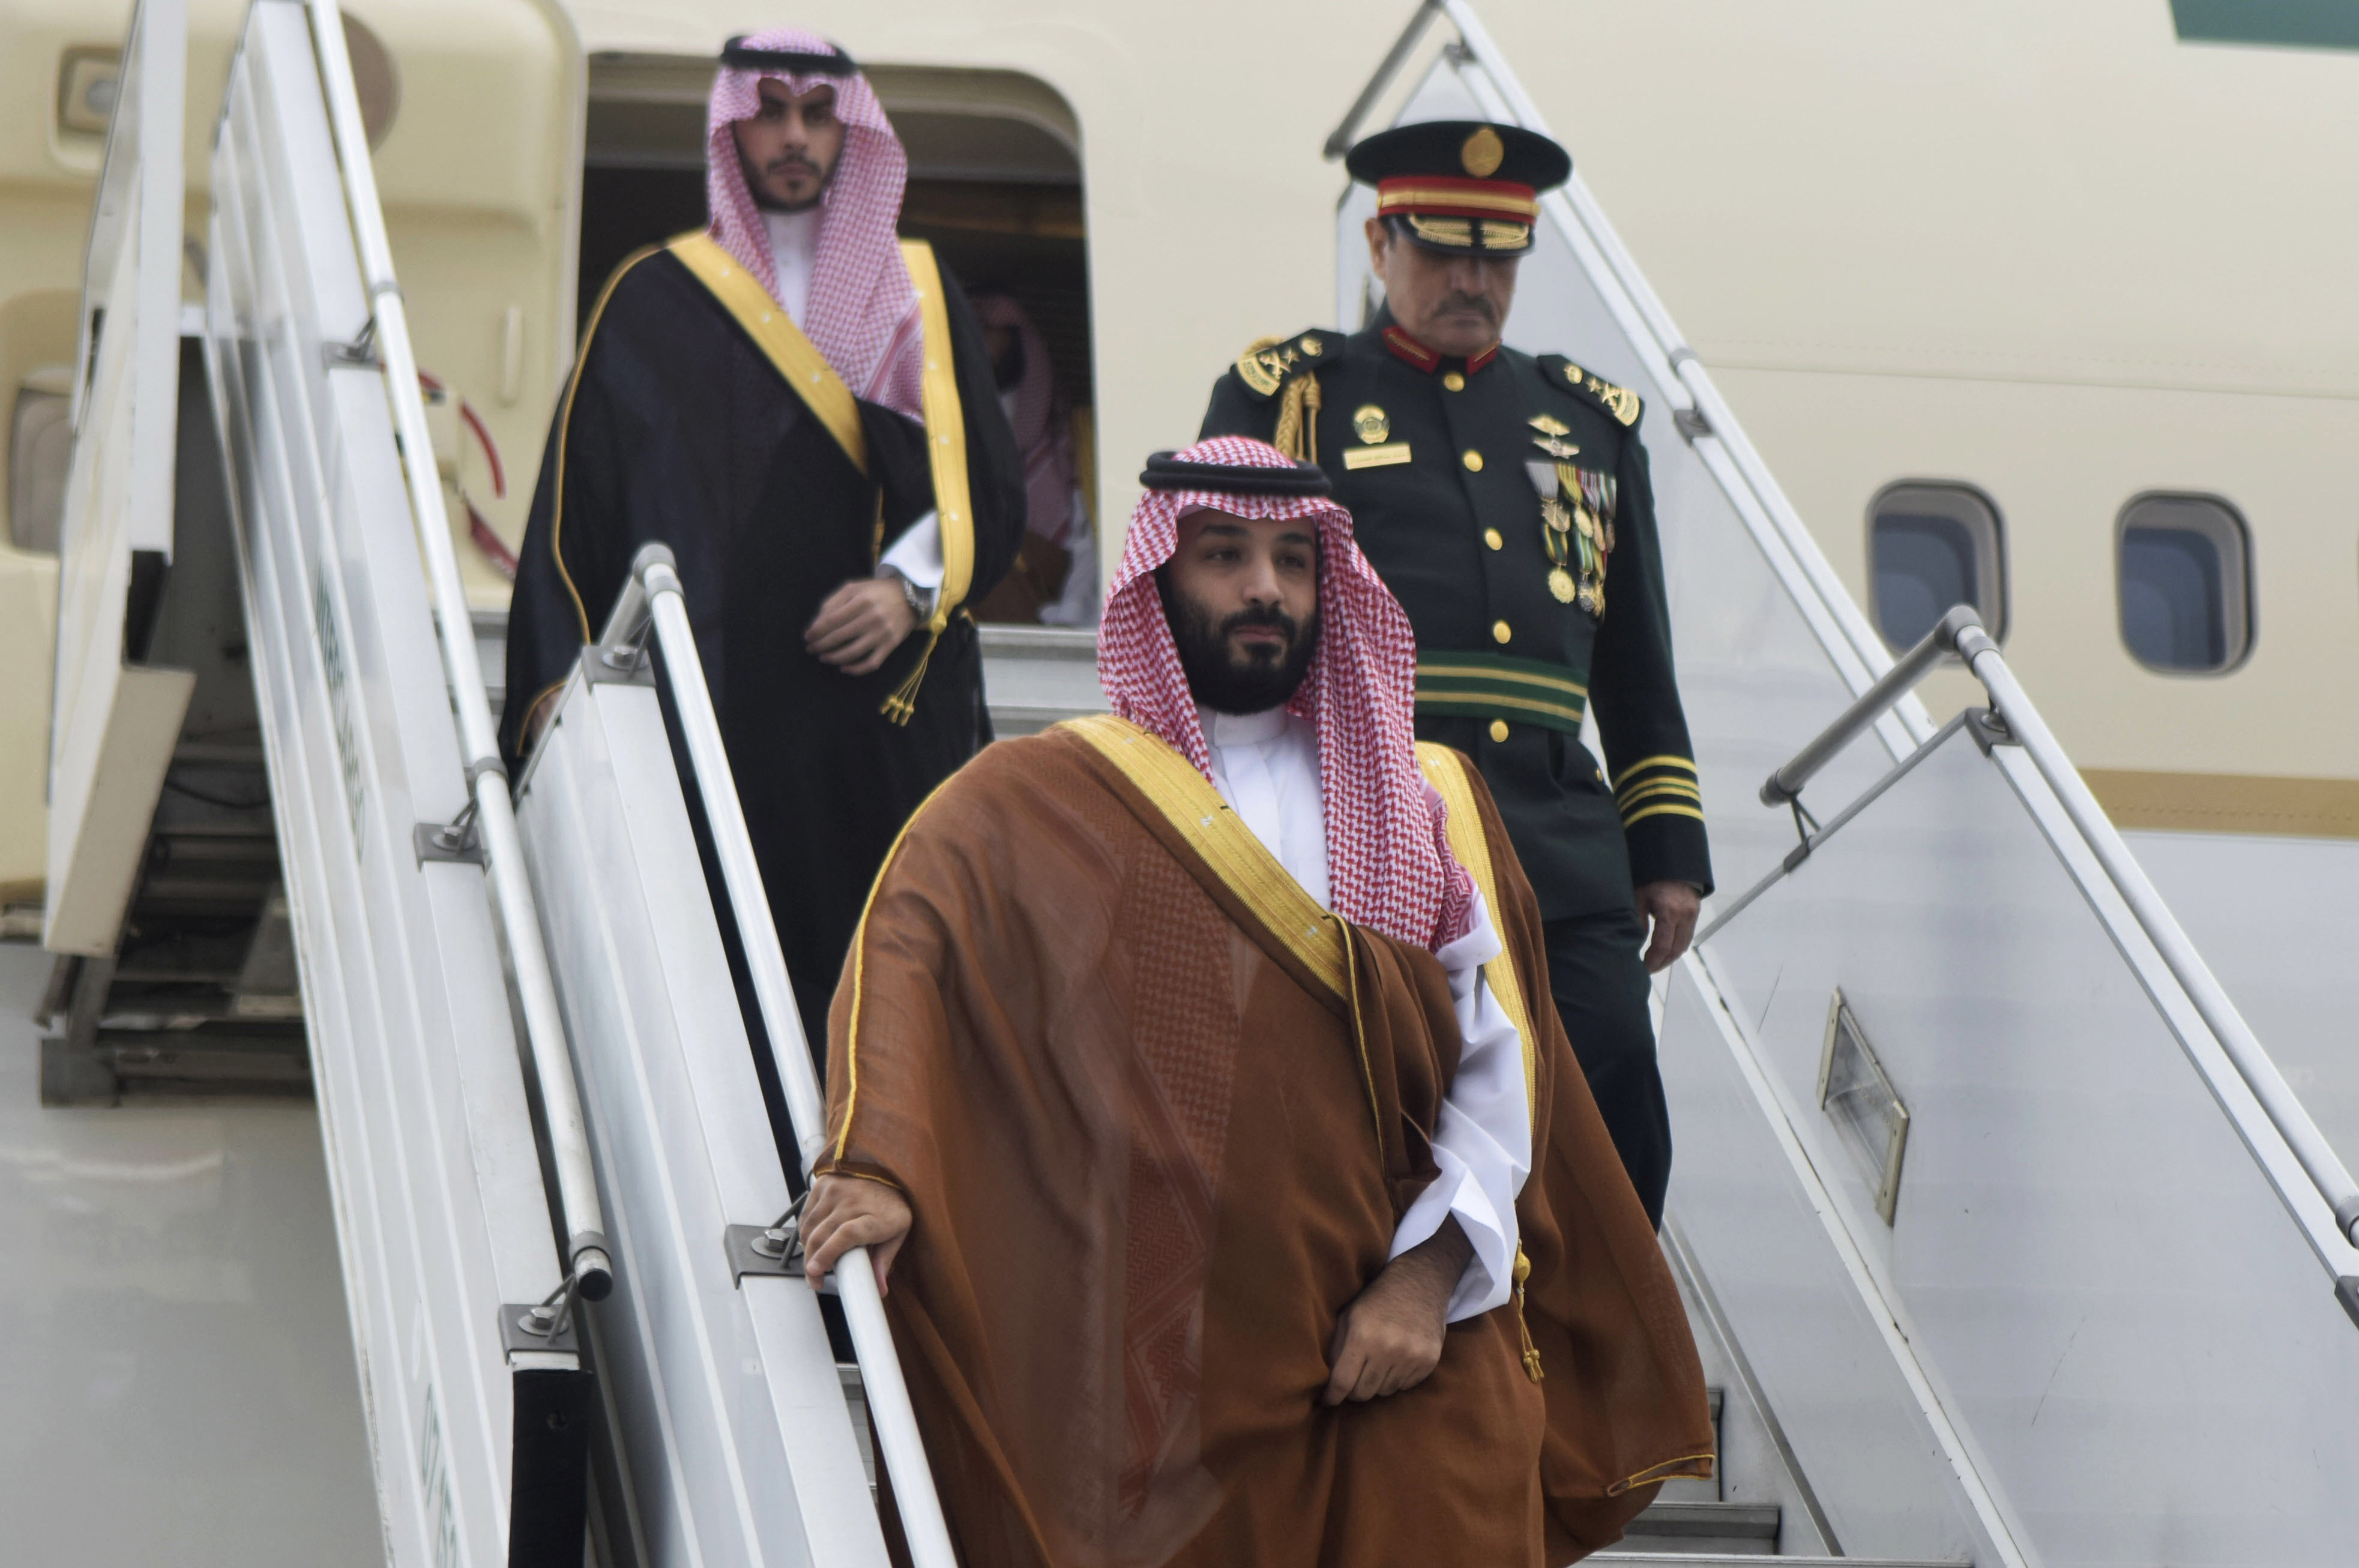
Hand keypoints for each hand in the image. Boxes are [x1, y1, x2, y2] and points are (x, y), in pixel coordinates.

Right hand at [801, 1173, 912, 1295]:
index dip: (828, 1254)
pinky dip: (806, 1231)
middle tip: (815, 1280)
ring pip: (809, 1227)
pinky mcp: (823, 1185)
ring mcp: (835, 1191)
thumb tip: (880, 1290)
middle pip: (821, 1236)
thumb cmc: (893, 1203)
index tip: (816, 1271)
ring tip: (814, 1262)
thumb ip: (885, 1261)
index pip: (846, 1236)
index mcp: (875, 1217)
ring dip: (807, 1249)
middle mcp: (853, 1202)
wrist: (887, 1169)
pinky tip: (813, 1240)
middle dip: (812, 1264)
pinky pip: (806, 1215)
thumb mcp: (898, 1232)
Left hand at [805, 576, 918, 675]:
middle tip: (810, 648)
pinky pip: (871, 663)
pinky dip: (856, 669)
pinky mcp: (891, 645)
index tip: (807, 636)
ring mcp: (882, 633)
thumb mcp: (854, 587)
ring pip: (852, 652)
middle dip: (820, 645)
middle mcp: (871, 617)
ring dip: (833, 658)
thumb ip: (834, 601)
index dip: (816, 631)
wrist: (910, 596)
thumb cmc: (876, 592)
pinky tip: (843, 669)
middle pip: (838, 637)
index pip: (831, 620)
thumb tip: (817, 623)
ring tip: (823, 658)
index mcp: (860, 600)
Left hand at [1323, 1220, 1469, 1404]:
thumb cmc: (1377, 1299)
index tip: (1326, 1400)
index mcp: (1363, 1336)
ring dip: (1376, 1383)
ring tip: (1377, 1362)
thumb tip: (1327, 1382)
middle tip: (1353, 1379)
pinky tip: (1396, 1359)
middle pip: (1363, 1393)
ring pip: (1384, 1392)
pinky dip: (1396, 1379)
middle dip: (1353, 1390)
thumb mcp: (1348, 1315)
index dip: (1332, 1396)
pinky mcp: (1429, 1361)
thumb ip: (1336, 1349)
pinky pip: (1405, 1386)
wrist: (1420, 1282)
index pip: (1343, 1382)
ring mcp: (1412, 1356)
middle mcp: (1389, 1348)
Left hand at [1634, 879, 1700, 972]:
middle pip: (1675, 950)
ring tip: (1656, 963)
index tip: (1644, 968)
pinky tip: (1666, 951)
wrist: (1674, 864)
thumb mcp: (1639, 896)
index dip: (1653, 960)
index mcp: (1669, 911)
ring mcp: (1692, 915)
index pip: (1662, 945)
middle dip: (1662, 963)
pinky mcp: (1695, 914)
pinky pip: (1687, 937)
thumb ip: (1638, 920)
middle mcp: (1684, 915)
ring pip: (1683, 946)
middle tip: (1649, 969)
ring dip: (1670, 957)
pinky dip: (1677, 947)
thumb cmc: (1653, 878)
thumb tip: (1635, 943)